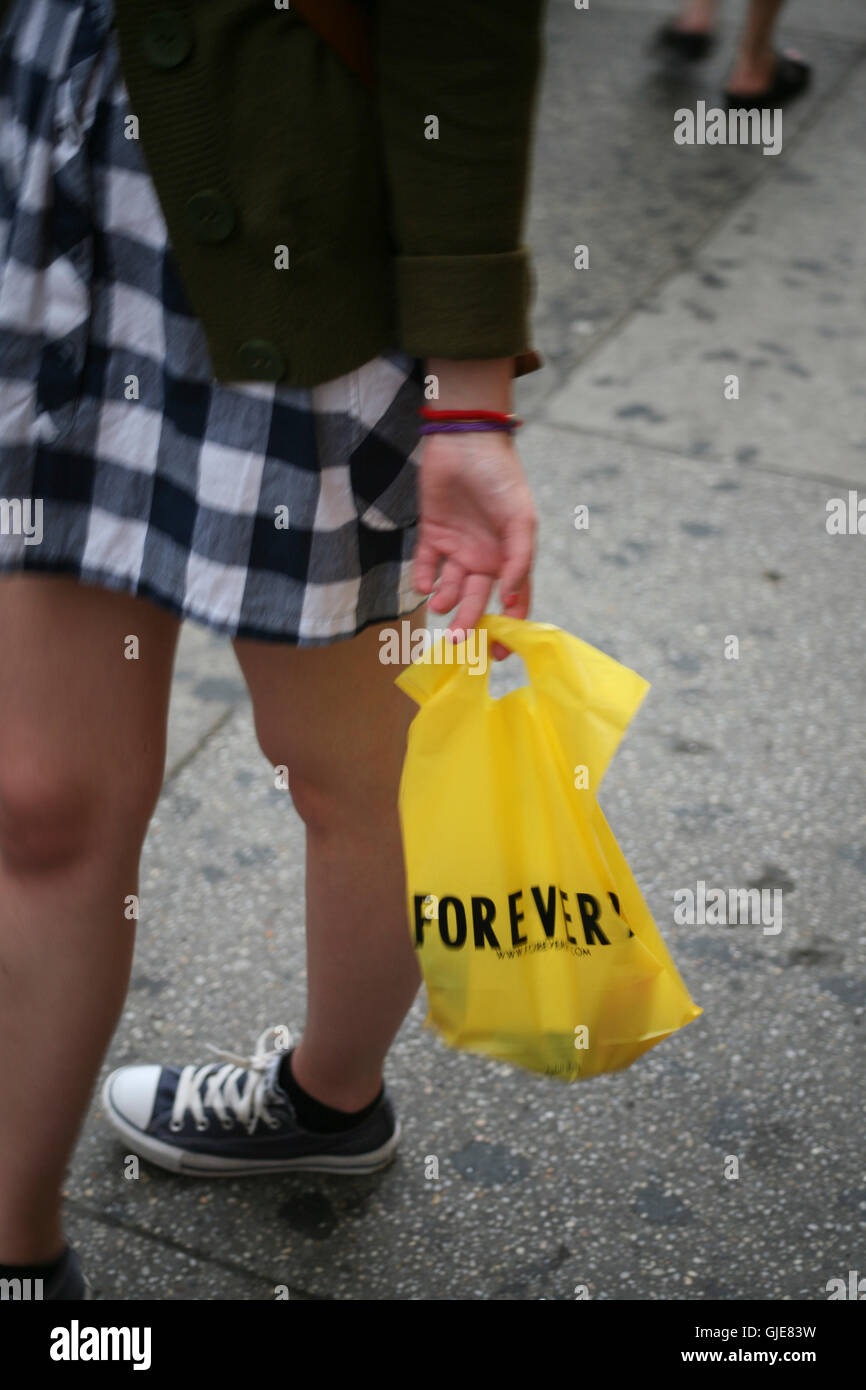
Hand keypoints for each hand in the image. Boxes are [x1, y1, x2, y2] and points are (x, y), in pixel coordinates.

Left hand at [412, 429, 536, 660]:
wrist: (465, 441)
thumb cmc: (501, 478)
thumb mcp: (520, 519)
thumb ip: (519, 559)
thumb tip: (512, 598)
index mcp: (510, 556)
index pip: (513, 601)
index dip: (509, 628)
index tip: (499, 652)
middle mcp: (484, 557)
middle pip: (476, 600)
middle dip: (468, 623)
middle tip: (459, 641)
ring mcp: (457, 547)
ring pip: (450, 587)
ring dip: (445, 601)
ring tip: (441, 603)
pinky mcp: (432, 535)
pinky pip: (426, 565)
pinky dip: (423, 578)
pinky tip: (425, 584)